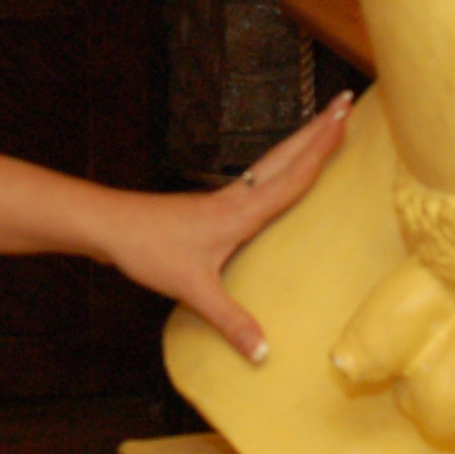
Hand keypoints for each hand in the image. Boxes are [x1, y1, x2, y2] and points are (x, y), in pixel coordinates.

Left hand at [104, 94, 354, 362]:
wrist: (109, 226)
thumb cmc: (149, 250)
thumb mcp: (193, 289)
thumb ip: (230, 321)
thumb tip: (263, 352)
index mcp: (241, 211)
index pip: (292, 176)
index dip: (321, 149)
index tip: (345, 119)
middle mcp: (237, 196)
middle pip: (286, 156)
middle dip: (317, 128)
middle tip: (345, 101)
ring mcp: (223, 197)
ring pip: (272, 162)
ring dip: (300, 142)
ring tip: (324, 125)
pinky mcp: (211, 205)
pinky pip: (258, 177)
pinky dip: (279, 164)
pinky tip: (279, 173)